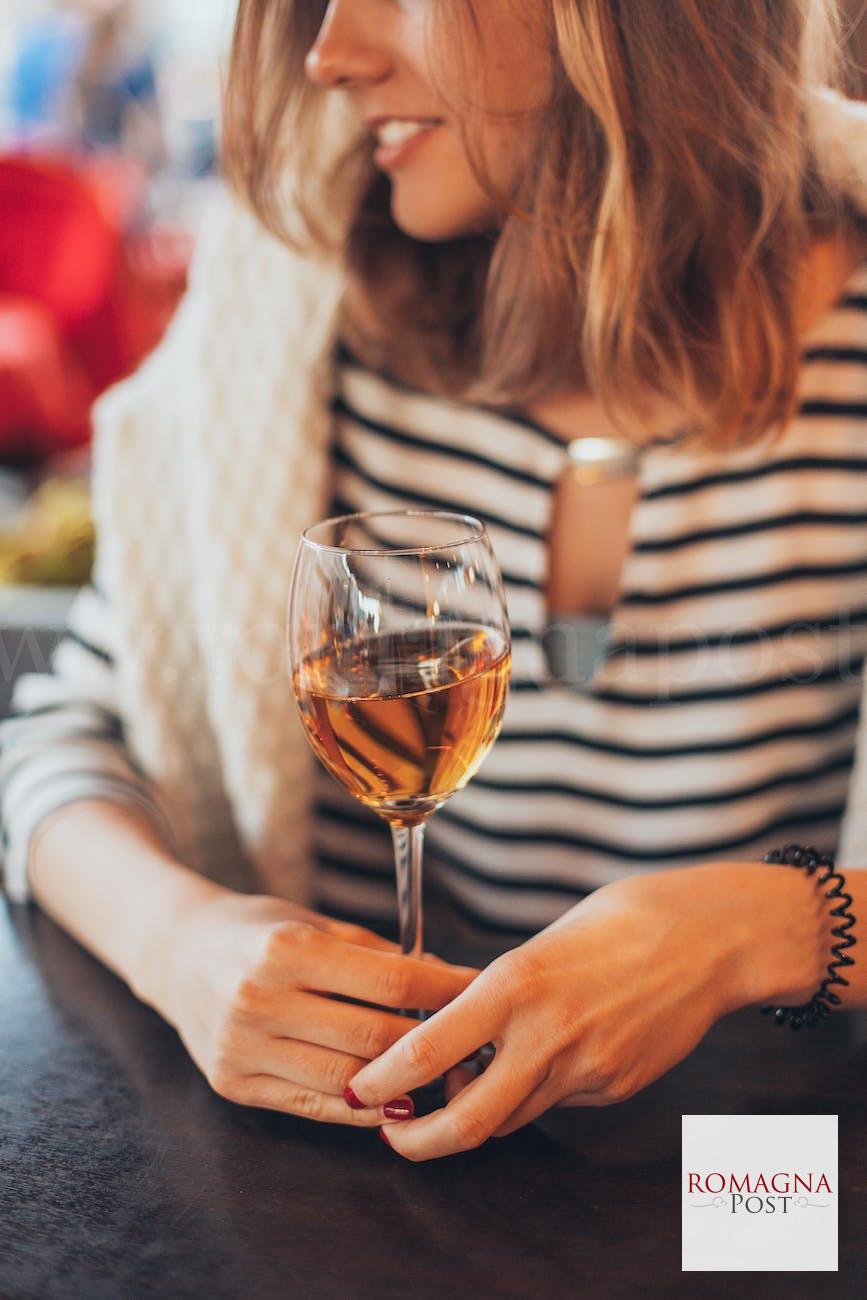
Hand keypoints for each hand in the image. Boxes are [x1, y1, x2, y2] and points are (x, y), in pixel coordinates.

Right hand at [147, 890, 476, 1125]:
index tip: (480, 991)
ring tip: (441, 1077)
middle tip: (472, 1042)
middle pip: (374, 1037)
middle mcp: (260, 999)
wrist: (175, 953)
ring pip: (347, 1081)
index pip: (391, 979)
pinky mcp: (233, 1084)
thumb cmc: (256, 931)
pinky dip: (359, 1109)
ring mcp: (242, 1047)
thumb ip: (375, 954)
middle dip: (432, 1043)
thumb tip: (446, 977)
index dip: (445, 989)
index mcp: (287, 948)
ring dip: (402, 1085)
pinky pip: (311, 1106)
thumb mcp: (312, 922)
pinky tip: (392, 1102)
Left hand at [346, 864, 754, 1158]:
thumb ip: (496, 994)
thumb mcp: (539, 945)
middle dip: (418, 1141)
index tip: (359, 1090)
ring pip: (510, 1117)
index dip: (382, 1082)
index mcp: (515, 984)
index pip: (426, 1051)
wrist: (706, 938)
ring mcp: (586, 1068)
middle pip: (466, 1120)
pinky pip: (557, 1103)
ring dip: (478, 1110)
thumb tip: (451, 1032)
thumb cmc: (617, 922)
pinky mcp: (615, 1087)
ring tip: (469, 1076)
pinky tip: (551, 1051)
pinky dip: (536, 1091)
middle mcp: (546, 1034)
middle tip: (393, 1135)